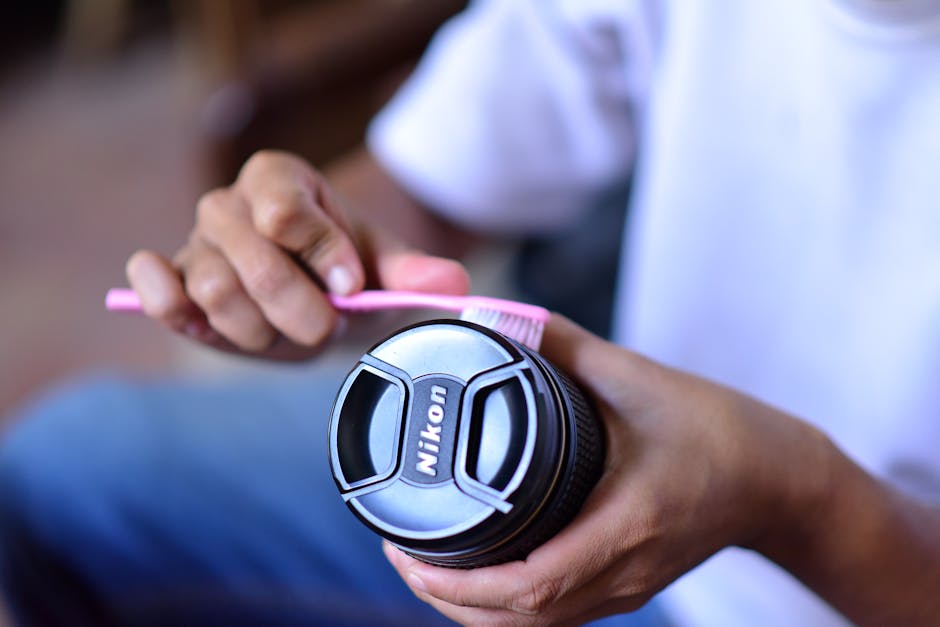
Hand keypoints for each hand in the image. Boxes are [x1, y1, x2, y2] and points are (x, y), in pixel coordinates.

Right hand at [126, 150, 468, 358]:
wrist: (314, 288)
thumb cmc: (346, 269)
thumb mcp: (383, 266)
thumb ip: (415, 273)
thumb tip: (455, 287)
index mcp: (280, 179)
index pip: (287, 215)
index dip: (322, 257)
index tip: (351, 285)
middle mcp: (230, 204)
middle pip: (254, 263)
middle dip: (299, 310)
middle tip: (326, 327)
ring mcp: (195, 242)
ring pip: (213, 291)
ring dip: (259, 329)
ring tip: (282, 332)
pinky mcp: (173, 281)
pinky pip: (153, 285)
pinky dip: (165, 299)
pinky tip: (190, 313)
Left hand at [385, 314, 829, 625]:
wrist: (778, 478)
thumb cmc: (719, 430)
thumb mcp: (639, 378)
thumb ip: (564, 346)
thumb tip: (498, 319)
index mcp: (626, 523)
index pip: (531, 584)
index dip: (459, 584)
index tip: (407, 552)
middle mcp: (623, 570)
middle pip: (519, 621)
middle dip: (446, 600)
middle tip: (399, 555)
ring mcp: (626, 589)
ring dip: (471, 609)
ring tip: (423, 568)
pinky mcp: (627, 588)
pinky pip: (554, 617)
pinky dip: (505, 607)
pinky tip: (477, 576)